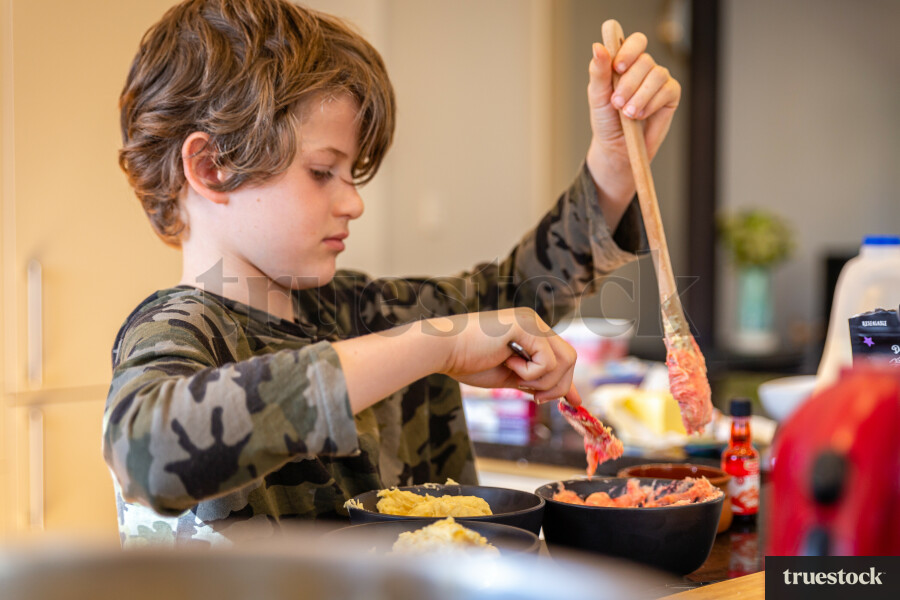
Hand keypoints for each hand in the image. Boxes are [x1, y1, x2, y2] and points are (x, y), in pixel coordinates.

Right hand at [434, 307, 578, 403]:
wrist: (443, 350)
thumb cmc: (468, 362)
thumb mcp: (510, 376)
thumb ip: (536, 381)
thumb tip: (566, 397)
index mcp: (531, 332)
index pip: (562, 356)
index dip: (566, 381)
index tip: (572, 402)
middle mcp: (535, 323)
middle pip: (569, 358)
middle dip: (558, 385)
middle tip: (532, 395)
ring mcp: (531, 321)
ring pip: (565, 360)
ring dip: (543, 380)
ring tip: (517, 378)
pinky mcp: (525, 325)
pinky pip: (547, 360)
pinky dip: (530, 372)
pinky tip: (507, 363)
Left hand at [585, 29, 680, 219]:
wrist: (617, 148)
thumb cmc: (606, 120)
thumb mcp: (597, 96)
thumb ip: (599, 71)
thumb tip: (598, 46)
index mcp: (625, 63)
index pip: (635, 42)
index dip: (628, 51)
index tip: (617, 69)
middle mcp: (644, 68)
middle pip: (645, 61)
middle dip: (629, 84)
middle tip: (617, 104)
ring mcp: (659, 80)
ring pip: (657, 74)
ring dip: (640, 95)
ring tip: (628, 114)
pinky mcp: (671, 95)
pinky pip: (668, 90)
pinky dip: (652, 103)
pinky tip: (640, 116)